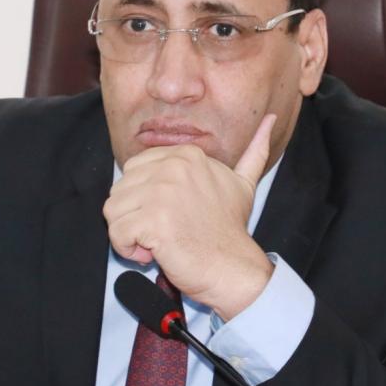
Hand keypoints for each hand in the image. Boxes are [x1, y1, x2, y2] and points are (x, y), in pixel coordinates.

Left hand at [104, 114, 276, 318]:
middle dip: (134, 216)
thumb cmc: (231, 231)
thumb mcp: (243, 183)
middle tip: (162, 231)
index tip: (168, 215)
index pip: (134, 169)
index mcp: (186, 155)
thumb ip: (253, 152)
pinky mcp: (153, 220)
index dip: (144, 198)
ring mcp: (163, 193)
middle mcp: (173, 168)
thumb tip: (271, 118)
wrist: (233, 267)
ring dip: (129, 234)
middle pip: (120, 189)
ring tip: (157, 243)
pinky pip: (117, 233)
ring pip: (113, 211)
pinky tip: (153, 254)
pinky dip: (127, 250)